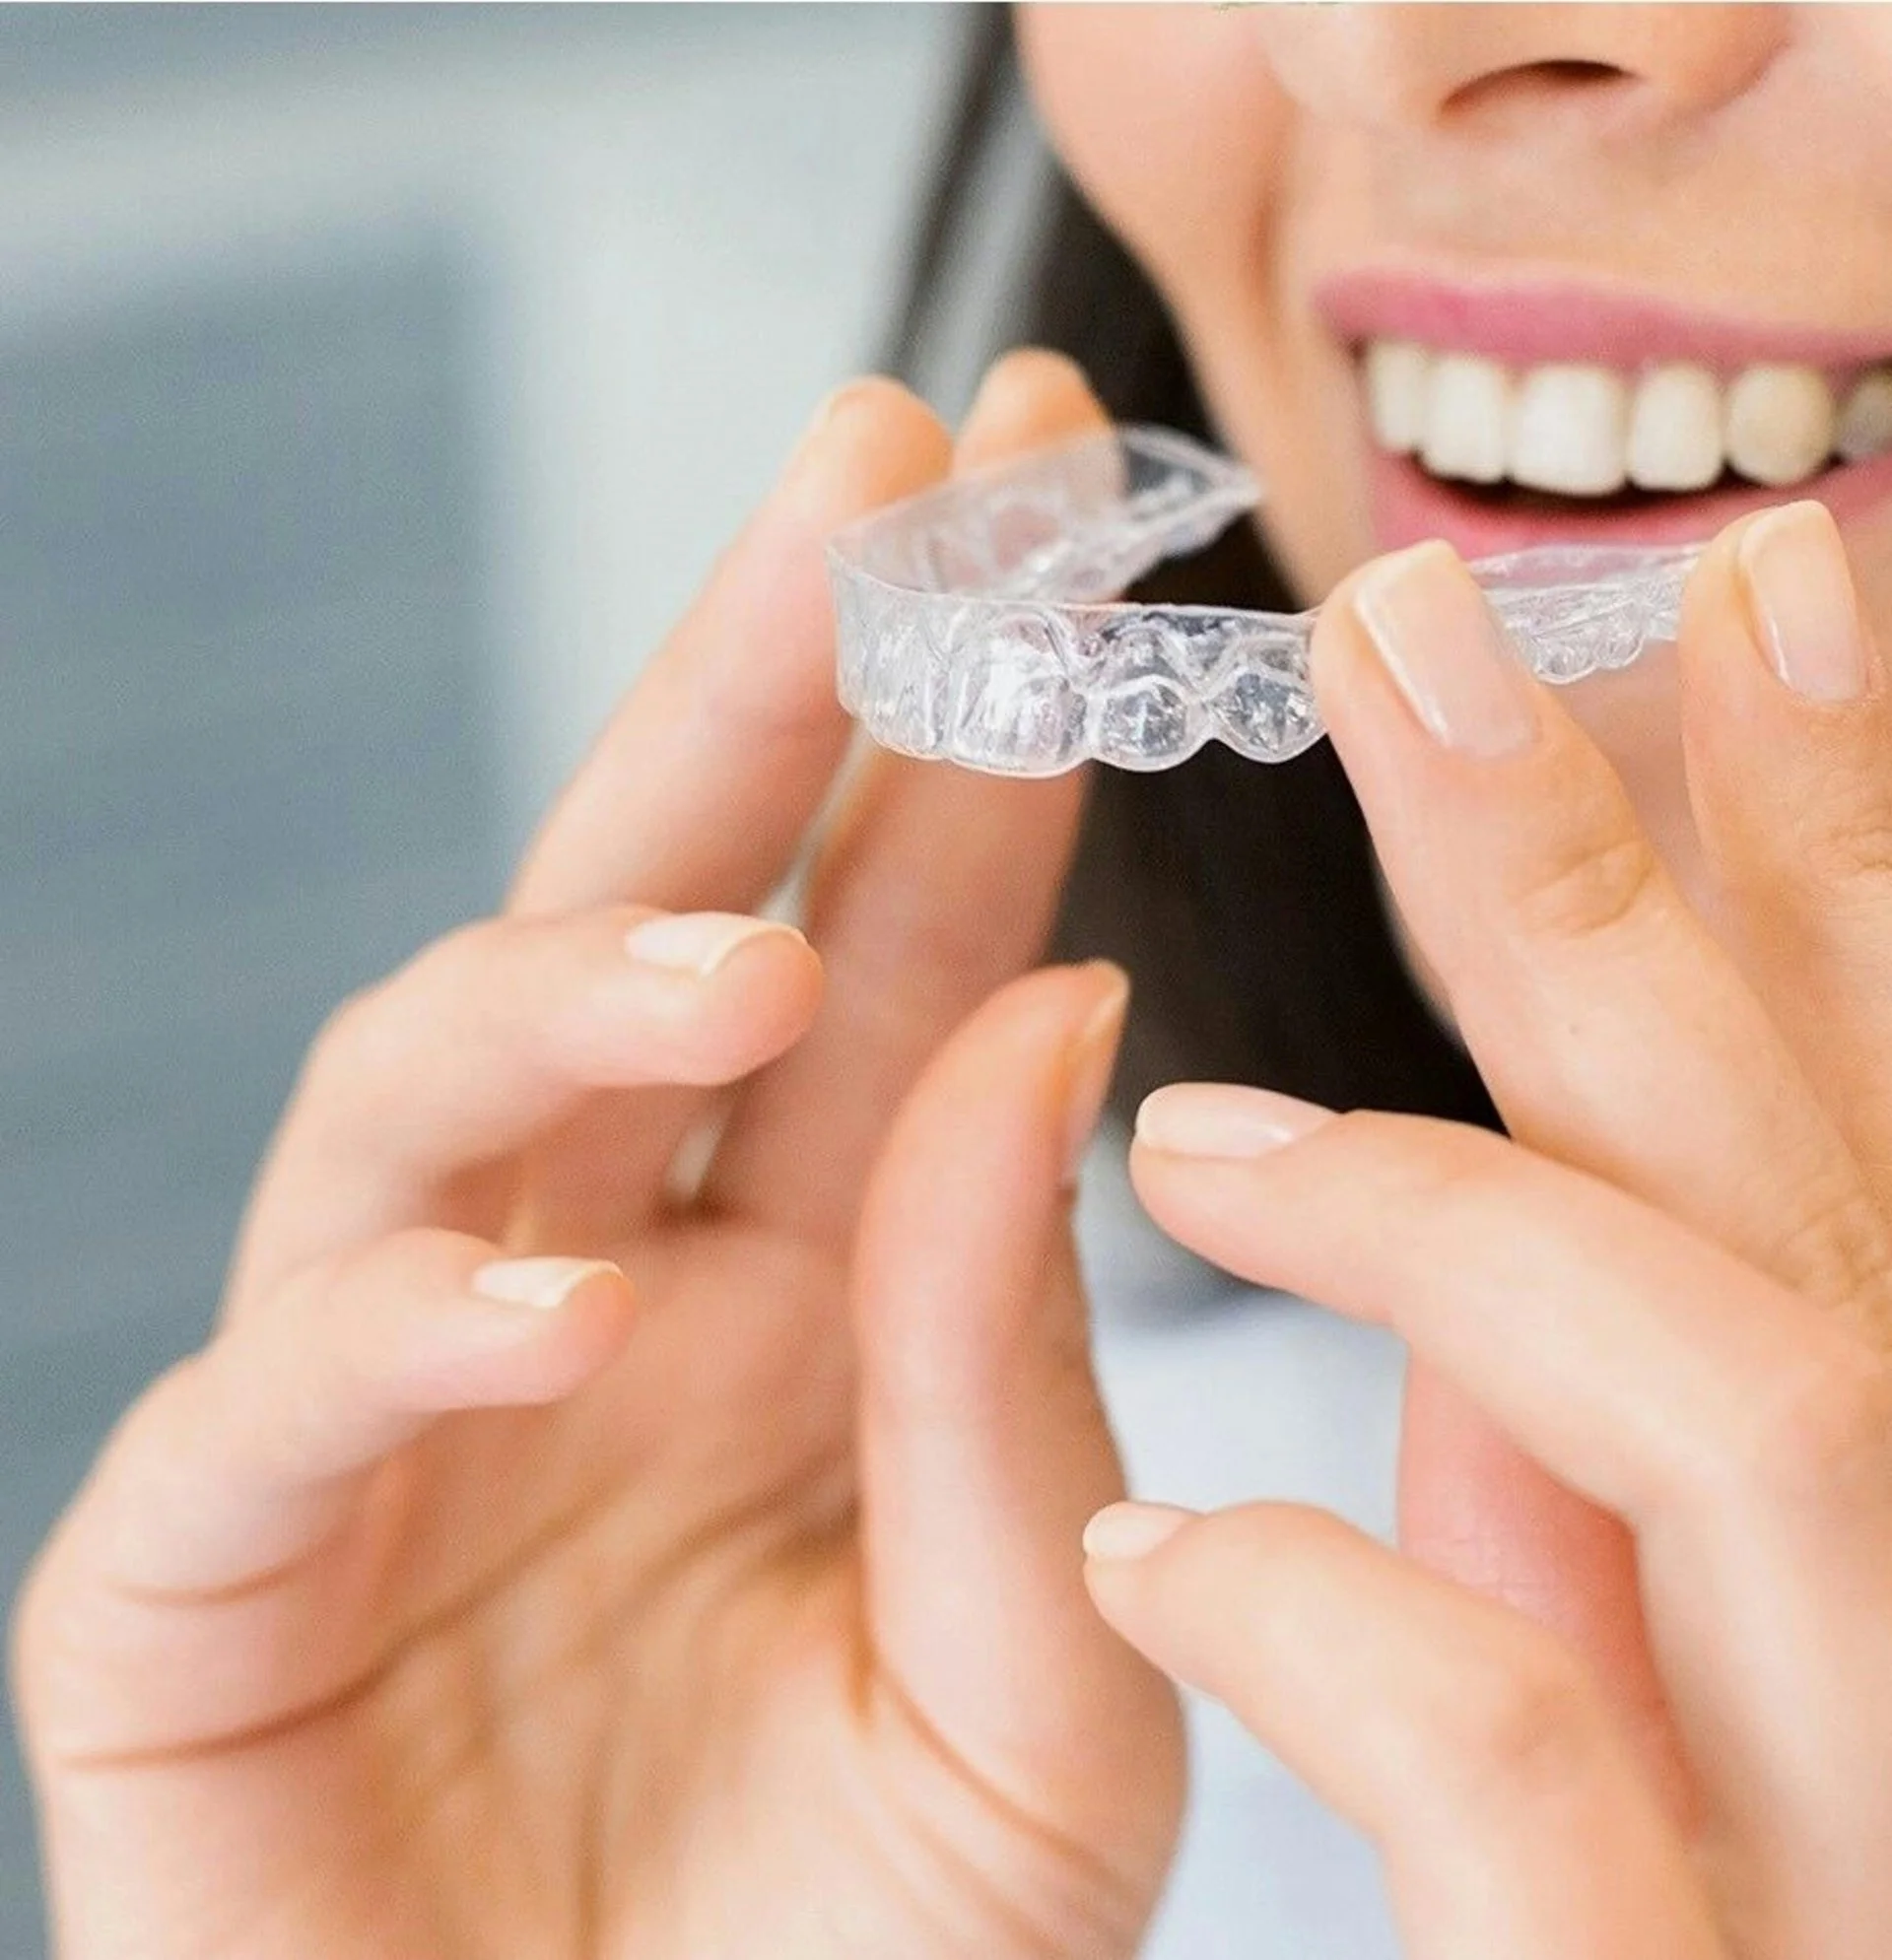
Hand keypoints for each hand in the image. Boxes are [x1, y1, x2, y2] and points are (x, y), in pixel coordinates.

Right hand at [9, 353, 1182, 1958]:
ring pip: (416, 1105)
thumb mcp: (1048, 1695)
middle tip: (878, 464)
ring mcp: (386, 1429)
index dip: (960, 721)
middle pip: (647, 923)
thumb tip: (1058, 1010)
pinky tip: (539, 1309)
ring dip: (559, 991)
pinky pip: (256, 1424)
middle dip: (748, 683)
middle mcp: (593, 1303)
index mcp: (810, 1298)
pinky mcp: (199, 1612)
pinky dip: (386, 1344)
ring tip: (723, 950)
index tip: (1048, 490)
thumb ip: (1022, 1383)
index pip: (894, 947)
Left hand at [1088, 507, 1891, 1955]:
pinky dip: (1354, 1603)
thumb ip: (1650, 1567)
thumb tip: (1489, 1287)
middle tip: (1425, 631)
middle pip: (1871, 1223)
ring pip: (1778, 1425)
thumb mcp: (1752, 1809)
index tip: (1738, 614)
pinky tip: (1171, 1521)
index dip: (1863, 879)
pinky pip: (1555, 1768)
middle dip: (1646, 898)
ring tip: (1209, 1116)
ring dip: (1479, 1208)